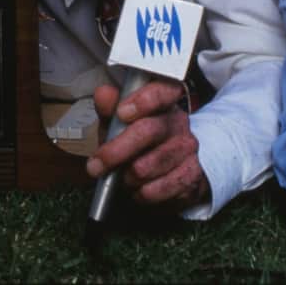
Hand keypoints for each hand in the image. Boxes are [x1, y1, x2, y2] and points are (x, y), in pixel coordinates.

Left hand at [87, 79, 209, 210]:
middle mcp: (179, 123)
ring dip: (127, 177)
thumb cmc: (140, 144)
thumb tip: (102, 93)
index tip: (122, 113)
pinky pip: (156, 189)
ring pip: (147, 166)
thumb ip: (110, 109)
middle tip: (96, 165)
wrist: (169, 172)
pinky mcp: (190, 177)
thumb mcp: (120, 124)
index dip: (143, 101)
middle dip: (116, 151)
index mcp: (164, 103)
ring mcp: (188, 150)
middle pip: (149, 131)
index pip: (163, 91)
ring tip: (123, 177)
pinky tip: (139, 188)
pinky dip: (140, 193)